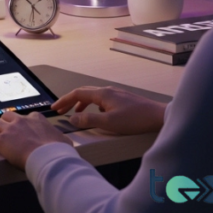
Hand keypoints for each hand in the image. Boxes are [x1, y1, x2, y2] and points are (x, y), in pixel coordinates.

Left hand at [0, 111, 71, 169]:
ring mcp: (10, 129)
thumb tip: (64, 142)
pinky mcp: (1, 140)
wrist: (48, 157)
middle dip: (5, 121)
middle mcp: (21, 120)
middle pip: (8, 116)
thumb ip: (60, 138)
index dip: (24, 122)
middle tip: (4, 128)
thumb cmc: (57, 151)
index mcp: (36, 119)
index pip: (27, 116)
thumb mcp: (63, 141)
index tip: (22, 127)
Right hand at [51, 86, 165, 134]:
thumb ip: (88, 120)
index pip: (77, 93)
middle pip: (84, 92)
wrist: (158, 116)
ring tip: (75, 114)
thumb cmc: (134, 119)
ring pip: (93, 96)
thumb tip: (72, 119)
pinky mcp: (123, 99)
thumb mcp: (109, 122)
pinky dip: (93, 105)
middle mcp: (108, 90)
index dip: (64, 100)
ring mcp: (116, 93)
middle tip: (60, 110)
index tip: (54, 108)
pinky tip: (97, 114)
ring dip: (81, 103)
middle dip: (70, 101)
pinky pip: (102, 99)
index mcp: (102, 94)